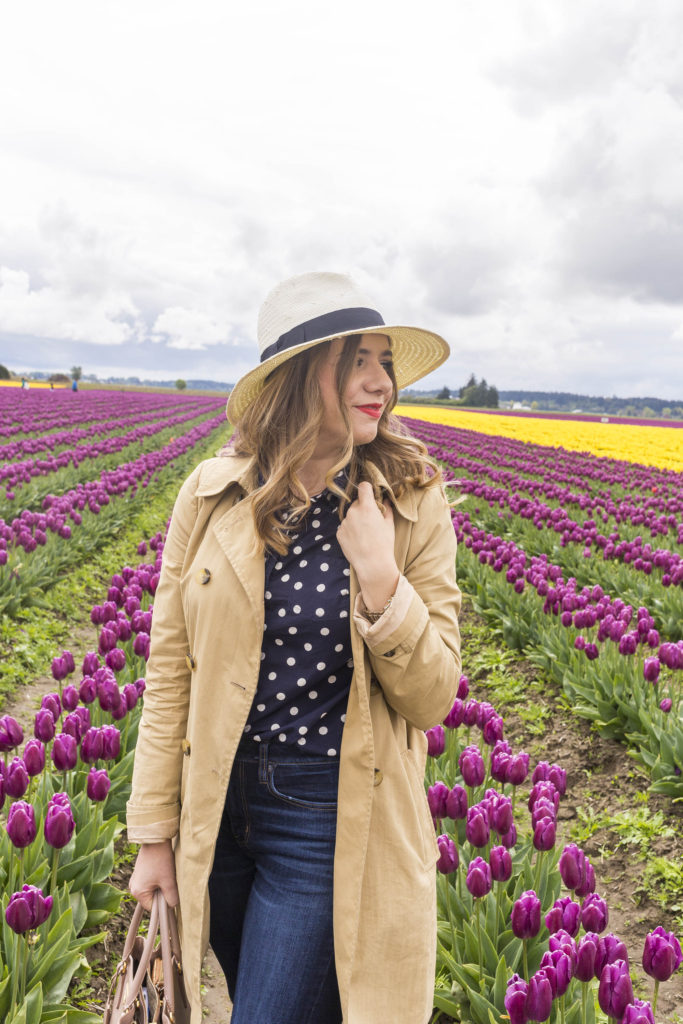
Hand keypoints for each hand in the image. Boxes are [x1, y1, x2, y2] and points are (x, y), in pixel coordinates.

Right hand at [129, 840, 178, 909]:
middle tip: (169, 882)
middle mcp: (133, 887)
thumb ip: (171, 898)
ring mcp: (135, 879)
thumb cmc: (161, 860)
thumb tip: (173, 906)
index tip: (171, 894)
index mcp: (138, 892)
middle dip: (162, 894)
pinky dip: (157, 880)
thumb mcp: (169, 881)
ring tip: (166, 875)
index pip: (152, 908)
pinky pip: (149, 883)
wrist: (155, 840)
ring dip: (160, 886)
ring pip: (151, 890)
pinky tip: (163, 871)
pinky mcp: (139, 873)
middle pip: (151, 899)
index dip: (163, 904)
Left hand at [337, 481, 398, 609]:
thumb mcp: (389, 524)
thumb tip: (385, 499)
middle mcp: (353, 512)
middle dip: (363, 508)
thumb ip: (386, 508)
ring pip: (350, 516)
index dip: (367, 489)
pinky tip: (358, 540)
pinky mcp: (339, 533)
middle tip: (371, 521)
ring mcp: (344, 522)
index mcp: (367, 507)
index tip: (370, 494)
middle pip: (357, 503)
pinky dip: (350, 530)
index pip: (363, 487)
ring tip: (365, 534)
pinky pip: (345, 526)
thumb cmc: (384, 544)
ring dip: (356, 520)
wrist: (372, 564)